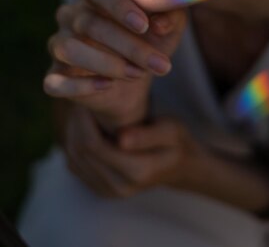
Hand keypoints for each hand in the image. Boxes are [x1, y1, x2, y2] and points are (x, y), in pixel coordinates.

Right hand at [44, 0, 186, 127]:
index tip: (144, 25)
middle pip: (89, 23)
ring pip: (67, 48)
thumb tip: (161, 23)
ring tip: (137, 74)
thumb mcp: (168, 28)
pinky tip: (107, 85)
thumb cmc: (150, 42)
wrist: (135, 83)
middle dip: (128, 46)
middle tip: (158, 63)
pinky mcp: (54, 75)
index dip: (118, 5)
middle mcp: (71, 16)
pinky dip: (80, 85)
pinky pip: (54, 81)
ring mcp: (59, 45)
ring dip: (105, 63)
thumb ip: (170, 17)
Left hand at [63, 106, 204, 197]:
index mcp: (137, 172)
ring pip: (74, 158)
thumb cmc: (175, 141)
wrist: (178, 165)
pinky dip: (73, 143)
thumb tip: (121, 139)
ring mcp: (107, 191)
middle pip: (81, 152)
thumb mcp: (170, 131)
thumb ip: (147, 136)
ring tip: (81, 108)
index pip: (94, 145)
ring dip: (72, 131)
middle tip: (80, 98)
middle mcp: (119, 187)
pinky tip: (82, 124)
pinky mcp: (99, 188)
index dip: (84, 119)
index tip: (86, 95)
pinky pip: (75, 165)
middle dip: (76, 123)